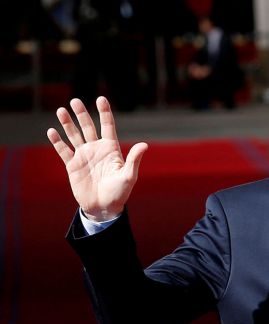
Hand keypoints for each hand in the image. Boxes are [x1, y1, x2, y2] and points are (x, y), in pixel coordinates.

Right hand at [47, 96, 146, 221]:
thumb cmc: (120, 193)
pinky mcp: (72, 165)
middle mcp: (96, 149)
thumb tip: (144, 144)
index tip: (101, 99)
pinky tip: (52, 131)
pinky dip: (57, 141)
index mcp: (111, 149)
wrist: (103, 207)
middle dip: (82, 114)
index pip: (108, 126)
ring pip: (74, 135)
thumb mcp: (129, 176)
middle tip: (75, 100)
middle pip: (88, 127)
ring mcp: (83, 156)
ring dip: (67, 123)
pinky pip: (64, 150)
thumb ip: (134, 159)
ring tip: (61, 110)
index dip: (104, 113)